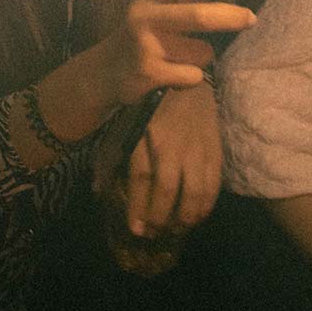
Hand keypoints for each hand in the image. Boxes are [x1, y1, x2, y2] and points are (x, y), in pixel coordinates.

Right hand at [106, 0, 253, 104]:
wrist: (107, 70)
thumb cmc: (142, 32)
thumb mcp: (152, 3)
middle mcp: (143, 14)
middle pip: (199, 16)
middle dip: (231, 18)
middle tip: (250, 19)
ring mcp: (146, 45)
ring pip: (202, 52)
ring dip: (202, 57)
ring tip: (181, 58)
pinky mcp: (150, 72)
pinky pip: (193, 75)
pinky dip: (191, 78)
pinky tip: (174, 76)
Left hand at [124, 82, 223, 240]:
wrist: (182, 76)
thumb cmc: (146, 106)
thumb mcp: (122, 126)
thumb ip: (109, 158)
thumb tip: (97, 189)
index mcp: (145, 136)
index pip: (141, 179)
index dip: (139, 207)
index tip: (136, 229)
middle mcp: (171, 145)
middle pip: (168, 190)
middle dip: (161, 219)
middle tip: (154, 234)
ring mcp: (196, 147)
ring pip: (194, 192)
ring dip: (185, 217)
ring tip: (176, 229)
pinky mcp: (214, 149)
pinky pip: (213, 184)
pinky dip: (206, 205)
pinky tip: (197, 216)